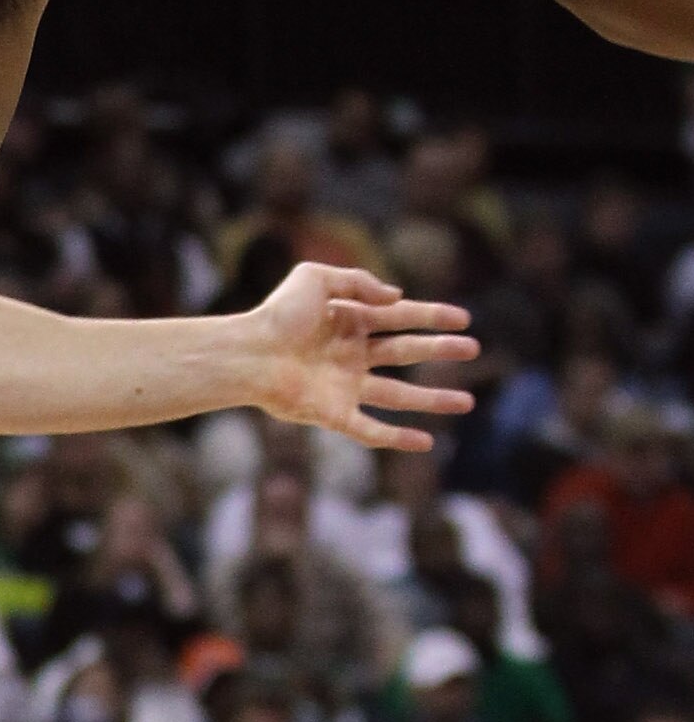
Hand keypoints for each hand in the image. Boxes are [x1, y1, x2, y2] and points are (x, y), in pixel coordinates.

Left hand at [244, 260, 476, 453]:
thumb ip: (358, 281)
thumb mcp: (316, 278)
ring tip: (466, 403)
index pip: (400, 318)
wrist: (247, 354)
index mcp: (348, 322)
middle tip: (473, 349)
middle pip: (406, 354)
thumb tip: (396, 297)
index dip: (432, 317)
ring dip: (432, 400)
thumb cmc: (277, 315)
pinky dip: (397, 438)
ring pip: (398, 396)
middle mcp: (350, 355)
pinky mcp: (333, 414)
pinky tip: (426, 442)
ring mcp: (343, 387)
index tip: (464, 319)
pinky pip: (371, 430)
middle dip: (440, 352)